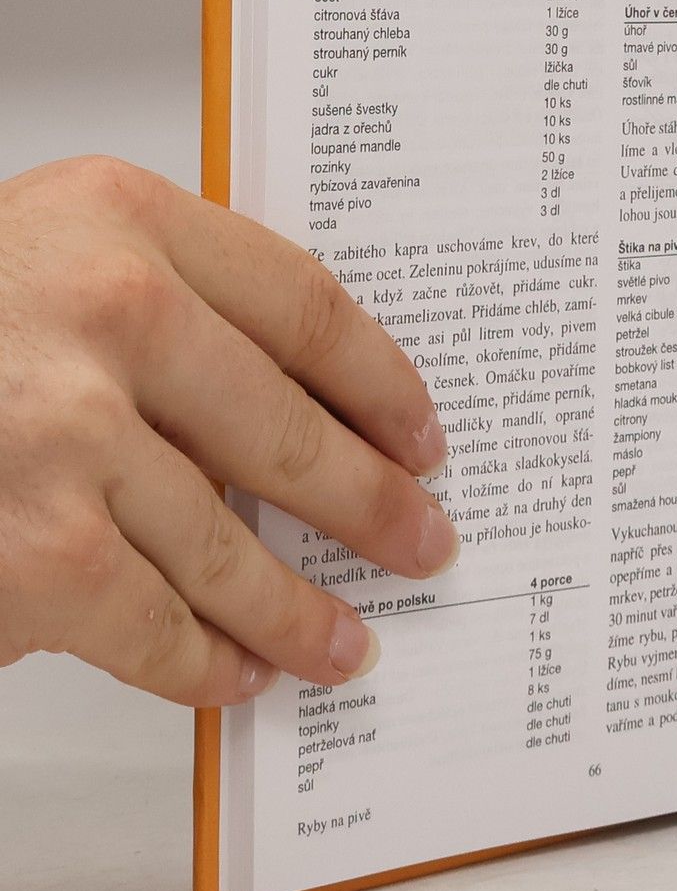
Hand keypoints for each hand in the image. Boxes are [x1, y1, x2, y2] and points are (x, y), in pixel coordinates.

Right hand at [0, 158, 456, 704]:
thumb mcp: (33, 269)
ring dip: (302, 609)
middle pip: (292, 429)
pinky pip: (158, 625)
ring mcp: (67, 435)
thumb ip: (157, 306)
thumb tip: (302, 408)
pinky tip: (239, 673)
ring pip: (233, 546)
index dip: (381, 381)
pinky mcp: (37, 555)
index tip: (423, 431)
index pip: (306, 303)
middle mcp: (106, 311)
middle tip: (424, 540)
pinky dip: (208, 664)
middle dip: (373, 503)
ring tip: (346, 640)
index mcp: (116, 216)